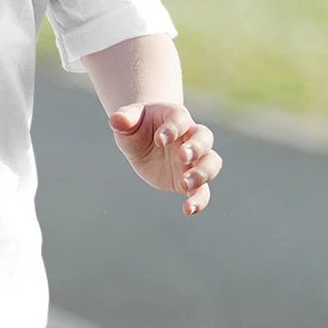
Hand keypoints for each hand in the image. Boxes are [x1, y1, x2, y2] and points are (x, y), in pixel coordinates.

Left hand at [108, 102, 222, 215]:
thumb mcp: (127, 121)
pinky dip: (199, 200)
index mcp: (176, 117)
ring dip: (203, 173)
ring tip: (186, 184)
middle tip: (182, 156)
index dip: (173, 128)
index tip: (160, 140)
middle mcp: (190, 136)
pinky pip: (203, 191)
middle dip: (196, 148)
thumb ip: (123, 119)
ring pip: (211, 163)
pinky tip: (188, 209)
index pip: (180, 120)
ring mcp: (194, 159)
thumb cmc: (137, 127)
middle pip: (204, 138)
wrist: (143, 142)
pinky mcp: (191, 180)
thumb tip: (116, 119)